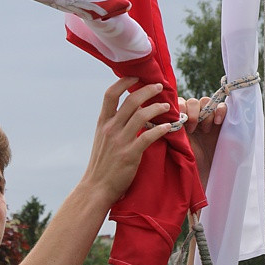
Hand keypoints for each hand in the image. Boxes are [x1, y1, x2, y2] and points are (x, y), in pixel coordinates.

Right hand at [81, 77, 170, 204]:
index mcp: (103, 123)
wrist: (96, 187)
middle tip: (159, 87)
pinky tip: (168, 127)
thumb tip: (127, 111)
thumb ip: (112, 125)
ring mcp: (119, 141)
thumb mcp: (102, 139)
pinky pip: (148, 136)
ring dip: (157, 108)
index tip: (136, 76)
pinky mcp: (130, 154)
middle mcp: (110, 128)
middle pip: (130, 100)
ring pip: (141, 115)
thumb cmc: (101, 164)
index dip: (123, 82)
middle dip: (147, 90)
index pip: (110, 94)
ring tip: (167, 106)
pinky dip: (160, 129)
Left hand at [178, 96, 226, 188]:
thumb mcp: (175, 147)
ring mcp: (208, 119)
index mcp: (181, 122)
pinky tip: (217, 122)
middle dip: (192, 112)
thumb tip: (157, 123)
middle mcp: (194, 118)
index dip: (179, 108)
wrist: (204, 175)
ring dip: (205, 113)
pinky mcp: (222, 122)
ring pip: (206, 102)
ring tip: (205, 130)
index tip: (179, 122)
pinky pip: (222, 107)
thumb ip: (169, 133)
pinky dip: (220, 110)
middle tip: (192, 128)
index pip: (179, 104)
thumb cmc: (187, 163)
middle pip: (192, 102)